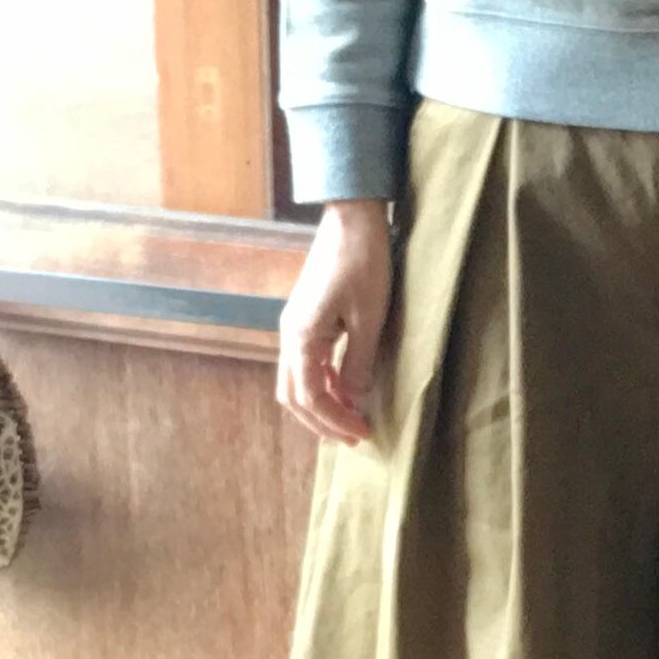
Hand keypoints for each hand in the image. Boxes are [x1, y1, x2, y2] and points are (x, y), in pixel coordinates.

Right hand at [275, 199, 394, 445]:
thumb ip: (357, 363)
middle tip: (354, 438)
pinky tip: (345, 392)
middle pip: (293, 395)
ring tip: (349, 421)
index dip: (335, 421)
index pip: (309, 396)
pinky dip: (322, 385)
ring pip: (296, 381)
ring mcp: (294, 326)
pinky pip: (305, 364)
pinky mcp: (305, 319)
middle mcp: (289, 334)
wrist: (352, 220)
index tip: (363, 433)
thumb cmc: (364, 264)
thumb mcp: (369, 319)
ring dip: (320, 406)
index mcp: (301, 336)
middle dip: (322, 422)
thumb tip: (353, 400)